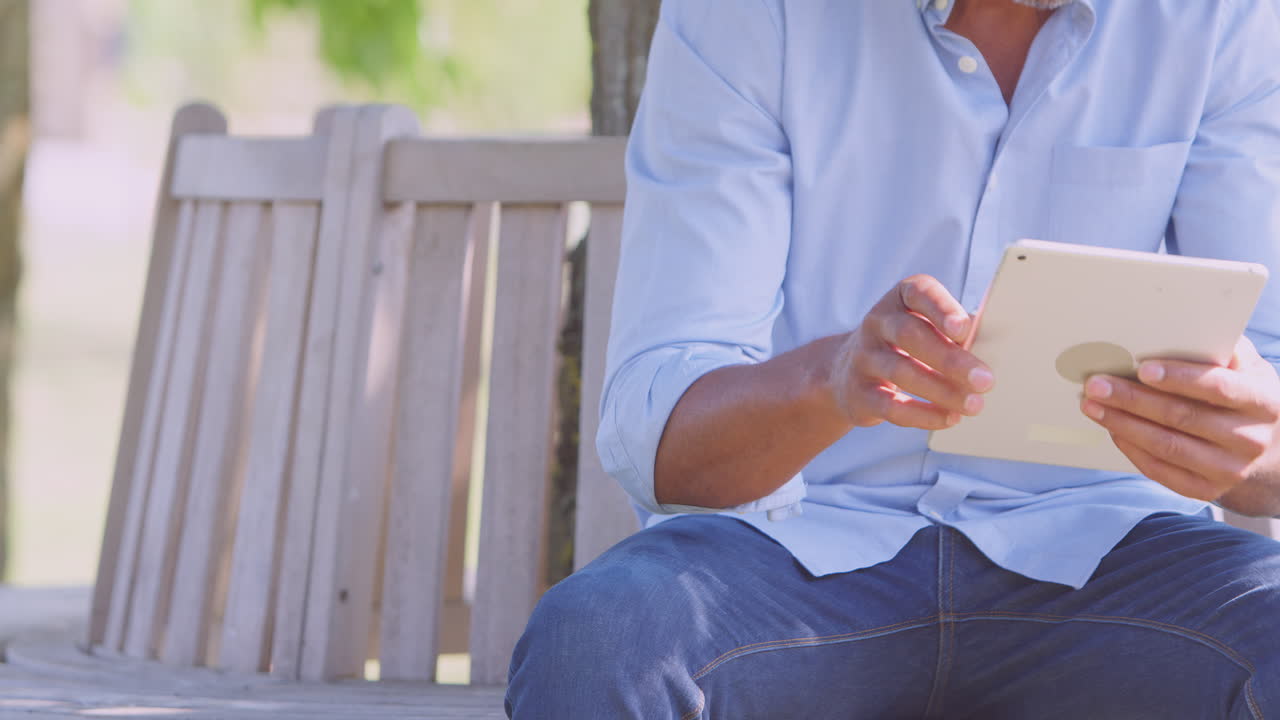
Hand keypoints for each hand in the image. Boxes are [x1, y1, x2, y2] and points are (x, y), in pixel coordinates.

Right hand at [829, 275, 994, 429]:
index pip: (918, 293)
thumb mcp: (924, 327)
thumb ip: (954, 334)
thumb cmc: (905, 346)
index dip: (940, 308)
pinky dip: (923, 415)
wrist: (847, 371)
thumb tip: (991, 353)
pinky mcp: (858, 392)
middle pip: (911, 335)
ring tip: (974, 405)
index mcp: (898, 300)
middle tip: (985, 380)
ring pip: (901, 372)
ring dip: (942, 391)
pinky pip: (891, 406)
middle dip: (950, 359)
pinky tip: (949, 418)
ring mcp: (863, 357)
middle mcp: (876, 323)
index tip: (963, 328)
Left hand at [1080, 336, 1279, 504]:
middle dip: (1133, 399)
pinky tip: (1112, 429)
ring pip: (1166, 446)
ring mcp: (1229, 469)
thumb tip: (1182, 330)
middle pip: (1182, 417)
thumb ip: (1222, 350)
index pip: (1218, 388)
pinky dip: (1131, 448)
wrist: (1265, 452)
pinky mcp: (1205, 490)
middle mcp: (1249, 439)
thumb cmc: (1243, 397)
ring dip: (1122, 424)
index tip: (1142, 368)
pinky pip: (1160, 470)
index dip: (1179, 378)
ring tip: (1092, 406)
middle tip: (1096, 384)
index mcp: (1262, 402)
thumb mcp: (1247, 369)